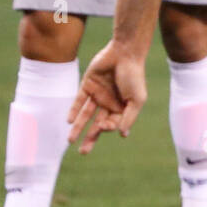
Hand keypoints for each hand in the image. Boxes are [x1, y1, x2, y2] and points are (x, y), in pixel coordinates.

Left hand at [67, 40, 147, 154]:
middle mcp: (109, 103)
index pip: (112, 124)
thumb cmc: (134, 76)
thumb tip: (122, 134)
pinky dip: (74, 110)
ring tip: (70, 141)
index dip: (107, 128)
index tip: (105, 126)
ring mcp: (98, 94)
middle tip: (82, 152)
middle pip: (98, 124)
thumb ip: (129, 117)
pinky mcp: (88, 85)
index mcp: (122, 107)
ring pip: (86, 115)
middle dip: (91, 138)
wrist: (125, 53)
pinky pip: (79, 101)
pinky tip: (69, 121)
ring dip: (78, 128)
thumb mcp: (137, 99)